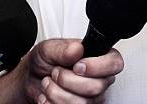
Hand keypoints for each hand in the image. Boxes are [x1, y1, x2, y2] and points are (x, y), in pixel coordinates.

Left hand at [0, 39, 122, 103]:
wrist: (32, 79)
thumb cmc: (45, 61)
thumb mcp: (49, 49)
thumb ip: (63, 48)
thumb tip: (77, 49)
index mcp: (99, 57)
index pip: (114, 64)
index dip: (98, 67)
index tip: (77, 66)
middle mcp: (100, 79)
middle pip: (96, 87)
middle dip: (68, 80)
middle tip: (55, 72)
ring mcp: (92, 97)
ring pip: (82, 103)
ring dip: (57, 93)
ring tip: (48, 83)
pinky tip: (48, 97)